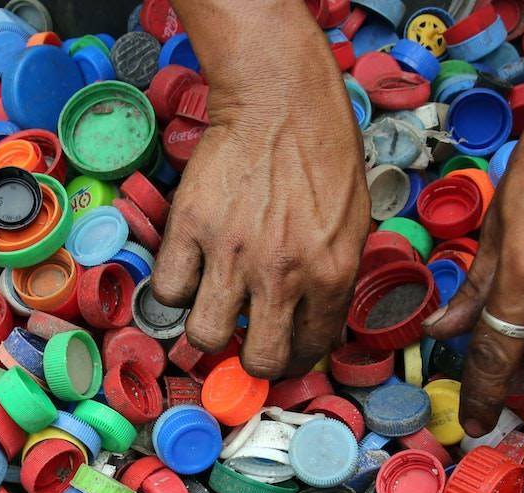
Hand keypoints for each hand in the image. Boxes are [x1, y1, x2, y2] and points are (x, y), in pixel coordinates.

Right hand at [150, 31, 368, 378]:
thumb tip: (310, 321)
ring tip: (216, 303)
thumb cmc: (324, 154)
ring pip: (205, 335)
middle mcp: (283, 274)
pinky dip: (176, 288)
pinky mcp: (190, 228)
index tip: (282, 345)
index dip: (293, 354)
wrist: (280, 100)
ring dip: (210, 326)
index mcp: (332, 274)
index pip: (309, 348)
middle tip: (248, 336)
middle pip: (258, 360)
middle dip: (253, 356)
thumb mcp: (354, 224)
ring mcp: (232, 253)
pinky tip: (191, 270)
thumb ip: (333, 278)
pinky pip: (169, 289)